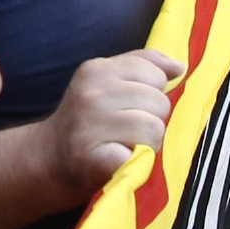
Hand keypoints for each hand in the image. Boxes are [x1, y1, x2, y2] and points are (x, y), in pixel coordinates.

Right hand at [47, 48, 185, 203]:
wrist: (50, 159)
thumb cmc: (88, 120)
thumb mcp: (107, 82)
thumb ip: (142, 66)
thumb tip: (179, 66)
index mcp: (96, 70)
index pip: (154, 73)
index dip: (153, 92)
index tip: (134, 105)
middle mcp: (91, 94)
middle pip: (159, 102)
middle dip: (153, 119)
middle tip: (130, 130)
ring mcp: (90, 127)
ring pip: (154, 128)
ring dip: (149, 143)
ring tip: (128, 144)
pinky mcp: (94, 159)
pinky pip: (139, 156)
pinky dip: (136, 162)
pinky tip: (119, 159)